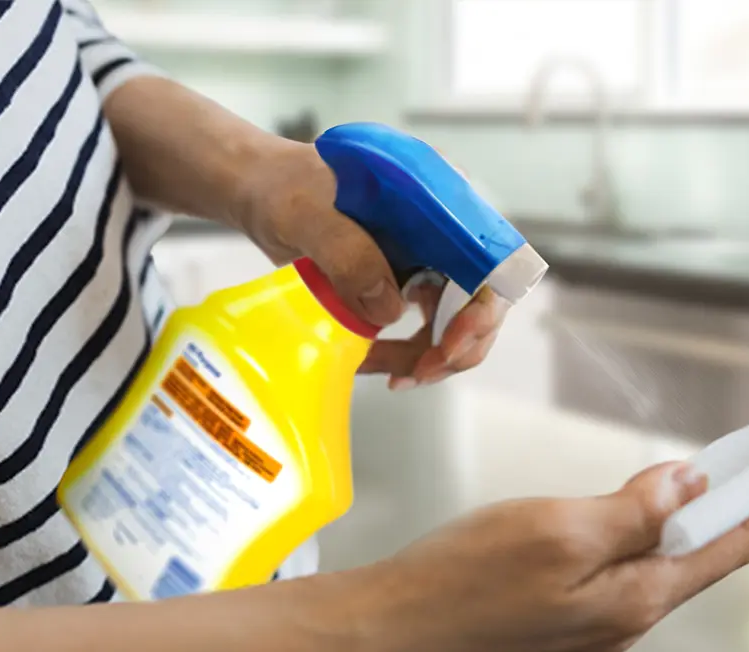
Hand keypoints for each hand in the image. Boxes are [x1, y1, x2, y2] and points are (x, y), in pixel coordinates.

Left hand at [234, 139, 505, 389]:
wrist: (262, 193)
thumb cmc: (283, 187)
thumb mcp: (308, 214)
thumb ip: (348, 253)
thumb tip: (391, 310)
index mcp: (438, 198)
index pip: (487, 257)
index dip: (480, 306)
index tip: (449, 343)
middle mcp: (446, 228)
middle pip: (481, 297)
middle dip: (458, 344)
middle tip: (419, 373)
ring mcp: (429, 258)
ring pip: (457, 321)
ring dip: (431, 356)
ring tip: (391, 375)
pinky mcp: (408, 282)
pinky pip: (427, 328)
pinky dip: (410, 355)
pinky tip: (378, 366)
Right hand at [308, 463, 748, 651]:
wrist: (395, 630)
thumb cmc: (464, 582)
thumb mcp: (557, 530)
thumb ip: (633, 510)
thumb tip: (690, 482)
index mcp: (637, 596)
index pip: (735, 543)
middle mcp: (628, 616)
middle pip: (713, 554)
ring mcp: (599, 620)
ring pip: (673, 561)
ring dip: (711, 523)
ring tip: (741, 488)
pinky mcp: (571, 614)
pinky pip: (633, 568)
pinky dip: (659, 535)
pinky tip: (655, 516)